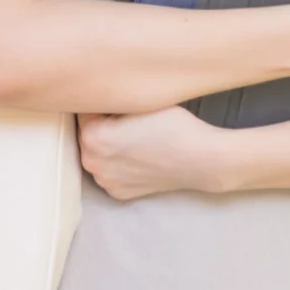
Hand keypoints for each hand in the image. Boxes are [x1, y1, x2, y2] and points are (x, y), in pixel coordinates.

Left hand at [78, 107, 230, 199]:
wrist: (203, 160)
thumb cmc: (176, 127)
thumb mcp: (139, 102)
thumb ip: (110, 100)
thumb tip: (93, 97)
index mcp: (92, 136)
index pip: (86, 111)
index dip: (106, 105)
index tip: (124, 107)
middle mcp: (92, 162)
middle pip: (89, 135)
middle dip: (103, 127)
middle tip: (132, 125)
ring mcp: (105, 181)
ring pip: (99, 155)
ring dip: (109, 148)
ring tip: (137, 143)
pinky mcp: (118, 193)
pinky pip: (111, 173)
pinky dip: (119, 166)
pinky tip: (139, 159)